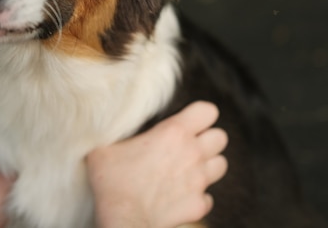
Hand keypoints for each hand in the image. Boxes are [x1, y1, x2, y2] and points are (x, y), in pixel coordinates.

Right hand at [86, 101, 227, 227]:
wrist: (122, 219)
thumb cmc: (111, 181)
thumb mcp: (105, 146)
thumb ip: (117, 134)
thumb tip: (109, 128)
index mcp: (174, 132)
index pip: (208, 111)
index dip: (199, 115)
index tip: (187, 121)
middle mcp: (192, 153)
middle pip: (221, 137)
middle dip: (208, 139)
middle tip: (189, 145)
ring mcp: (199, 181)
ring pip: (221, 165)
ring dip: (208, 164)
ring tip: (189, 168)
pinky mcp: (199, 205)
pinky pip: (208, 196)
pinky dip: (198, 196)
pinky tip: (181, 195)